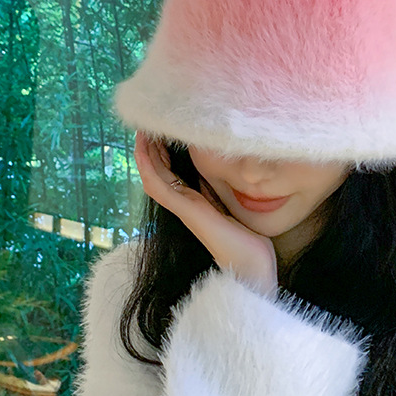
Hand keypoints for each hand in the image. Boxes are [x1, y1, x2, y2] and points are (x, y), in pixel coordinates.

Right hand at [134, 132, 277, 297]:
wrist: (252, 270)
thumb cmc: (249, 245)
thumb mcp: (235, 210)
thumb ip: (222, 195)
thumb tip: (223, 176)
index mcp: (196, 205)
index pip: (170, 174)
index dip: (162, 153)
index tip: (160, 131)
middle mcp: (186, 207)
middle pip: (157, 173)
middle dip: (151, 148)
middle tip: (146, 124)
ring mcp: (184, 210)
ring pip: (153, 177)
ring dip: (145, 153)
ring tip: (143, 130)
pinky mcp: (188, 211)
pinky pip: (160, 185)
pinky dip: (150, 165)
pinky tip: (145, 148)